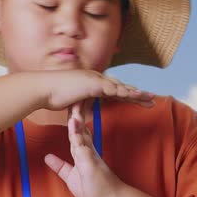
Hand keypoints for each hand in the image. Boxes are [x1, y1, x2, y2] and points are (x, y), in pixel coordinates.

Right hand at [36, 69, 154, 111]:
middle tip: (153, 100)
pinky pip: (112, 89)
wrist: (44, 89)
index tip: (140, 101)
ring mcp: (95, 80)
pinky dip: (125, 92)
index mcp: (93, 84)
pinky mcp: (93, 84)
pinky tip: (136, 95)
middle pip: (122, 87)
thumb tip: (86, 116)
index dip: (128, 96)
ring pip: (121, 87)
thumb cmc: (54, 96)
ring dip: (136, 93)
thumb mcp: (72, 104)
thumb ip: (81, 108)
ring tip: (150, 98)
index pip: (114, 91)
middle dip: (138, 94)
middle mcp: (97, 79)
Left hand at [43, 102, 123, 196]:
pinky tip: (74, 125)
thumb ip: (60, 166)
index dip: (71, 117)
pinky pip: (83, 146)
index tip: (67, 103)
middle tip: (72, 95)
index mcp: (82, 151)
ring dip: (76, 119)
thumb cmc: (94, 189)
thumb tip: (48, 158)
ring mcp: (89, 154)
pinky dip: (78, 135)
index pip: (75, 130)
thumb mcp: (70, 176)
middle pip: (79, 127)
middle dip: (75, 111)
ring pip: (80, 133)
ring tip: (73, 105)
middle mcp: (86, 149)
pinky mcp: (91, 161)